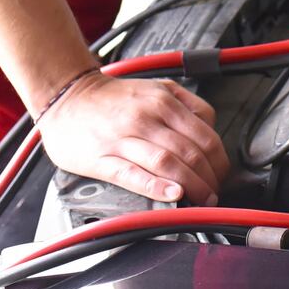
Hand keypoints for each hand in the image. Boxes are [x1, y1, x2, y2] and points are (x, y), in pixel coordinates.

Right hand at [38, 72, 230, 205]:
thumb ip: (186, 104)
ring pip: (168, 163)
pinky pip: (133, 174)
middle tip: (213, 194)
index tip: (220, 176)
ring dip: (191, 186)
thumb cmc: (112, 97)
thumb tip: (210, 127)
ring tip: (199, 200)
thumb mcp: (156, 87)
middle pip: (191, 152)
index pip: (206, 136)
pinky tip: (171, 195)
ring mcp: (124, 138)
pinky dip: (155, 186)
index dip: (219, 162)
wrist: (68, 96)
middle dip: (209, 179)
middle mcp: (147, 117)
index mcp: (164, 101)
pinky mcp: (103, 158)